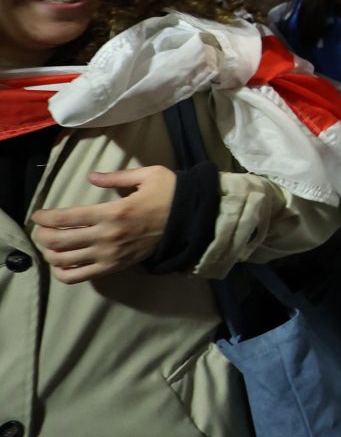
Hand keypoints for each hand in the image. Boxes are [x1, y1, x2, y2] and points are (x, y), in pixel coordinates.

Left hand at [31, 165, 176, 282]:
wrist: (191, 220)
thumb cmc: (170, 194)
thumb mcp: (148, 175)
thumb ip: (116, 177)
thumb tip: (90, 176)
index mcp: (113, 211)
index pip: (66, 218)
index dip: (45, 217)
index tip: (38, 215)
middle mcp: (107, 236)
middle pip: (59, 241)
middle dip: (42, 235)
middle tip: (41, 228)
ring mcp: (110, 255)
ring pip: (65, 260)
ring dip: (49, 253)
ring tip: (50, 244)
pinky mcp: (115, 267)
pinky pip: (79, 276)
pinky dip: (63, 273)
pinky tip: (61, 264)